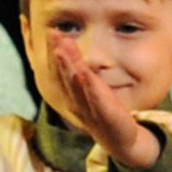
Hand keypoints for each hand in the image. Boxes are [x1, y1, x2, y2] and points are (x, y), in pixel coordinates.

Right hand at [45, 32, 160, 169]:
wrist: (120, 141)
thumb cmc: (103, 112)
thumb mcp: (90, 89)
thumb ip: (80, 70)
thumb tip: (71, 48)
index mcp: (72, 94)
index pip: (60, 70)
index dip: (54, 51)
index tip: (51, 31)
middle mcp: (76, 101)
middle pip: (64, 74)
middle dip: (57, 53)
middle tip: (52, 33)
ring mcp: (88, 108)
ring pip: (75, 83)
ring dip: (67, 66)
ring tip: (61, 48)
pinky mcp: (104, 114)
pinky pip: (94, 97)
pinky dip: (87, 85)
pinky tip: (83, 73)